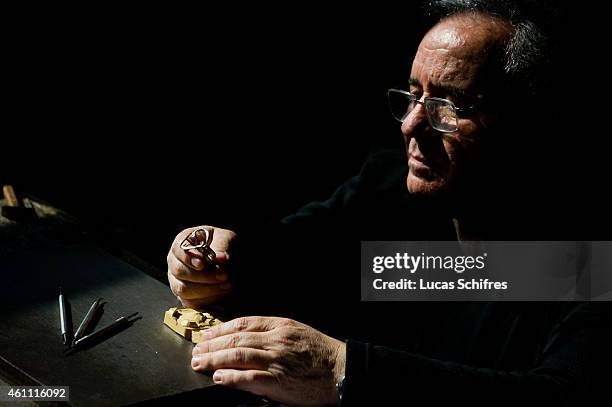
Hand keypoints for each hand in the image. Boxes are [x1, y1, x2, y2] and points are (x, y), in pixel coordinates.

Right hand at [167, 225, 236, 307]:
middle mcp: (175, 261)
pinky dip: (207, 301)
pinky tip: (222, 296)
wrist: (230, 262)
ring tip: (227, 286)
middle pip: (179, 271)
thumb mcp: (226, 239)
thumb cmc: (224, 246)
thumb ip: (222, 245)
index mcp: (183, 242)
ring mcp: (176, 280)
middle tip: (225, 275)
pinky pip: (190, 303)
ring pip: (183, 289)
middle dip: (204, 276)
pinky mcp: (184, 296)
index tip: (203, 264)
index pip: (178, 249)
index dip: (189, 258)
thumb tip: (219, 258)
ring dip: (207, 290)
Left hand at [192, 316, 345, 406]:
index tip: (207, 334)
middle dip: (212, 344)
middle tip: (196, 350)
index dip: (221, 328)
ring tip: (199, 363)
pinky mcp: (278, 380)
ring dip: (214, 359)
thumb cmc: (321, 353)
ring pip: (237, 356)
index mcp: (280, 325)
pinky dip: (231, 377)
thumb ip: (274, 334)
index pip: (243, 323)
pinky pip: (249, 377)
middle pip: (235, 339)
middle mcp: (276, 340)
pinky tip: (218, 377)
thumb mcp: (298, 333)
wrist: (342, 371)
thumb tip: (248, 339)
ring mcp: (276, 360)